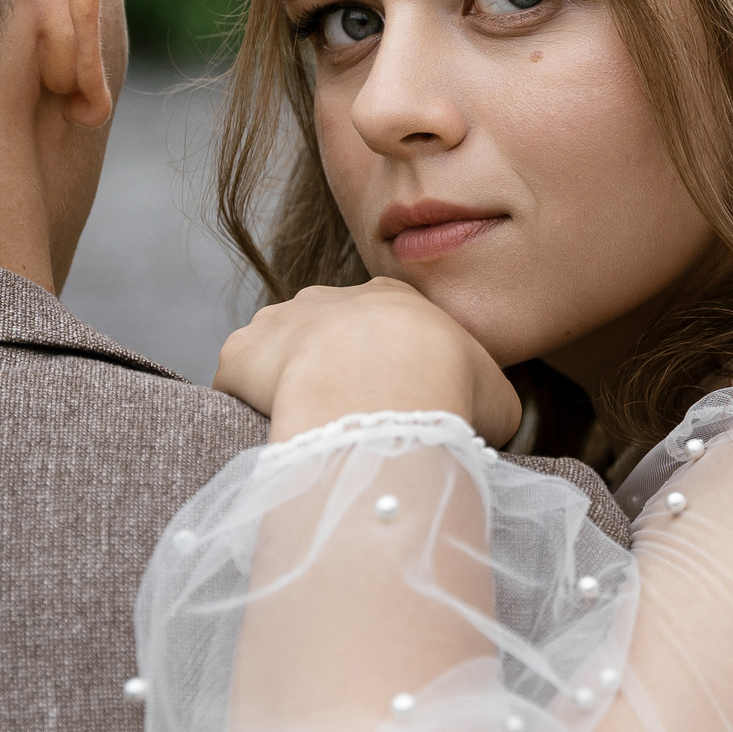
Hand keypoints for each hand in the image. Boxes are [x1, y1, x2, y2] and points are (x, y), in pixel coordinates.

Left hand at [216, 277, 524, 445]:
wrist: (384, 386)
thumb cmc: (449, 389)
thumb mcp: (495, 397)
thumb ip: (482, 399)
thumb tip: (475, 419)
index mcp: (392, 300)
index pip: (386, 328)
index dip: (393, 370)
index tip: (397, 408)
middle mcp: (330, 298)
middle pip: (327, 334)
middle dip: (336, 375)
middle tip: (354, 422)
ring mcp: (280, 321)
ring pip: (277, 351)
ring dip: (288, 385)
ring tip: (312, 429)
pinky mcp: (241, 354)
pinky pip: (238, 377)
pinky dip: (248, 403)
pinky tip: (270, 433)